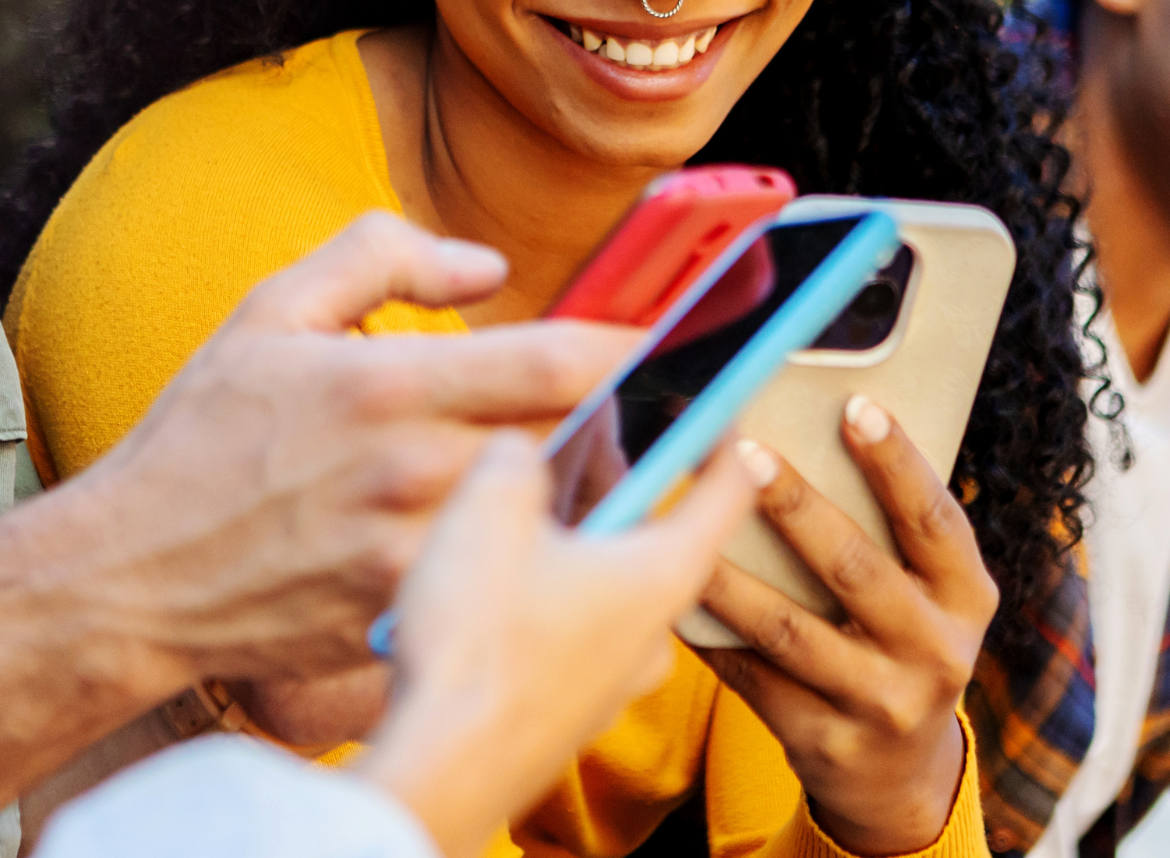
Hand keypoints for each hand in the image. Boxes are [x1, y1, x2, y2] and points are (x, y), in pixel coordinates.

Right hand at [57, 211, 640, 688]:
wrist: (134, 577)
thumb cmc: (201, 438)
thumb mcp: (270, 311)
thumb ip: (381, 255)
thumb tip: (488, 268)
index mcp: (390, 385)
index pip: (560, 359)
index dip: (632, 345)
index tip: (660, 336)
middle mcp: (417, 472)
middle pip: (573, 442)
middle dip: (604, 422)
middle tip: (601, 406)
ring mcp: (420, 555)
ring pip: (549, 517)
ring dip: (570, 490)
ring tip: (548, 468)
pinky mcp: (412, 618)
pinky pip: (503, 582)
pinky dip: (520, 558)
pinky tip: (499, 542)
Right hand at [355, 432, 753, 857]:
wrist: (440, 772)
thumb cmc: (478, 644)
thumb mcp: (490, 508)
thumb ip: (518, 455)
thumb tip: (522, 447)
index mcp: (663, 574)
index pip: (729, 488)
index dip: (722, 431)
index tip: (715, 398)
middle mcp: (655, 632)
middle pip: (660, 536)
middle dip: (621, 484)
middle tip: (584, 443)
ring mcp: (616, 680)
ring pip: (611, 588)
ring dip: (576, 544)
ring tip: (519, 513)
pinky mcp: (573, 710)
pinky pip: (575, 634)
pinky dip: (546, 599)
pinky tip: (490, 588)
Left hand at [695, 399, 997, 856]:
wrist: (901, 777)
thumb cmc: (900, 644)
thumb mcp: (926, 595)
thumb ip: (889, 532)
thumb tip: (812, 430)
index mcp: (968, 598)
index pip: (936, 520)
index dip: (898, 462)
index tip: (855, 406)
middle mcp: (936, 653)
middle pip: (856, 569)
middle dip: (797, 505)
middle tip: (745, 451)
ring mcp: (881, 705)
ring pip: (789, 629)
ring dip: (731, 574)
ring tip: (686, 525)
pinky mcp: (823, 743)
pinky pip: (752, 678)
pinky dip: (710, 634)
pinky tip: (672, 595)